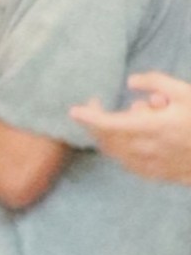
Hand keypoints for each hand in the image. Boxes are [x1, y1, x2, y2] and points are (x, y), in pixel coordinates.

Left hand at [71, 67, 190, 182]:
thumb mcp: (185, 92)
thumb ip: (156, 83)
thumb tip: (132, 80)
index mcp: (150, 127)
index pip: (108, 124)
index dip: (88, 117)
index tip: (74, 110)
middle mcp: (143, 149)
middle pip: (105, 139)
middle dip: (95, 122)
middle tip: (96, 104)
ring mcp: (147, 165)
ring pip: (113, 152)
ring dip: (107, 135)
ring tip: (119, 117)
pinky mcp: (152, 174)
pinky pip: (125, 161)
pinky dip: (119, 147)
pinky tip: (129, 136)